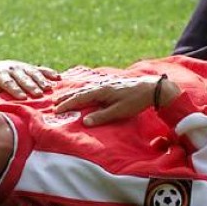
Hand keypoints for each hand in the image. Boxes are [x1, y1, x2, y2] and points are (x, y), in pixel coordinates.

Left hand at [0, 60, 60, 98]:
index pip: (8, 82)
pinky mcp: (31, 67)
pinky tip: (58, 78)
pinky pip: (41, 69)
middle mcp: (12, 69)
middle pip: (22, 78)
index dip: (15, 90)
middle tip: (38, 94)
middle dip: (31, 86)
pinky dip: (50, 73)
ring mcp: (22, 67)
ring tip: (48, 88)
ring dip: (41, 80)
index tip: (23, 98)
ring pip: (32, 73)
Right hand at [54, 76, 180, 125]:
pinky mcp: (112, 84)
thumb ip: (101, 116)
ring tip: (66, 97)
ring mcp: (107, 84)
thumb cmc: (135, 101)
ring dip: (75, 93)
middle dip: (67, 97)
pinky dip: (85, 91)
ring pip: (87, 89)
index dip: (67, 104)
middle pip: (81, 91)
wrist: (151, 88)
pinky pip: (93, 88)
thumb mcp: (119, 111)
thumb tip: (84, 121)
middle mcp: (102, 85)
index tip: (56, 110)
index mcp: (101, 91)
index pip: (80, 98)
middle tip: (55, 103)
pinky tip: (86, 92)